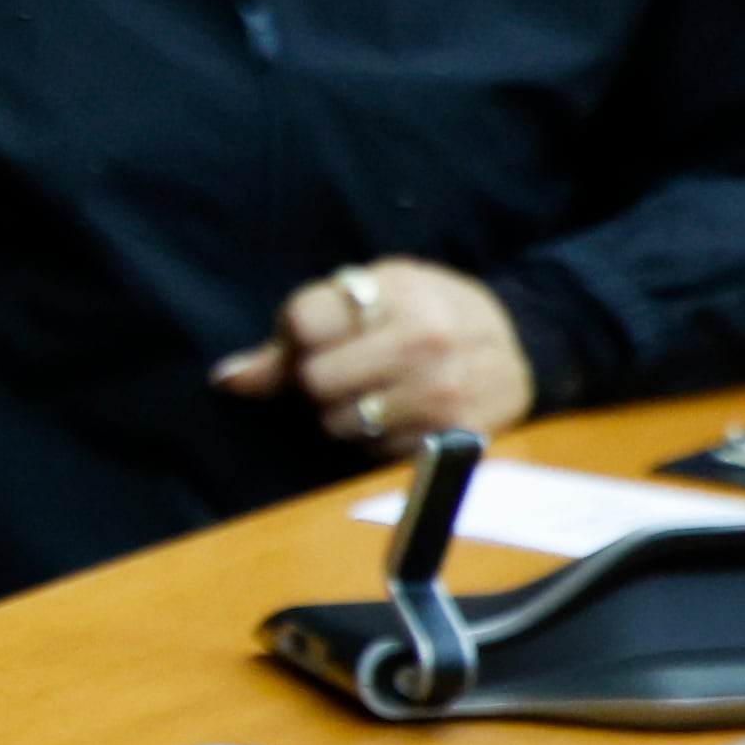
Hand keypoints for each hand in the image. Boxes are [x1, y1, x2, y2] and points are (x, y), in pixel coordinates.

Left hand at [211, 257, 532, 450]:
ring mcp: (448, 388)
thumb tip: (227, 380)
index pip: (304, 321)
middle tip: (346, 372)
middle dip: (318, 381)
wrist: (516, 340)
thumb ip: (291, 337)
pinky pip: (381, 455)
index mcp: (396, 290)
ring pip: (343, 423)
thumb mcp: (363, 298)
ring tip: (376, 393)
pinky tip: (403, 416)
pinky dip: (381, 442)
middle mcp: (427, 337)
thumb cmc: (418, 313)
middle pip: (315, 379)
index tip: (320, 335)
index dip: (298, 336)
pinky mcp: (462, 434)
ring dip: (347, 416)